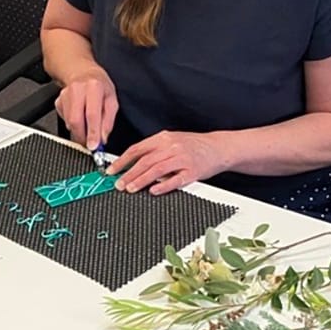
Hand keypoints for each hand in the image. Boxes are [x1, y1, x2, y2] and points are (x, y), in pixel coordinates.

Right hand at [55, 69, 118, 149]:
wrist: (81, 72)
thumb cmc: (99, 86)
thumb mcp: (111, 99)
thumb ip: (108, 120)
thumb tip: (102, 138)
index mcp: (94, 87)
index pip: (91, 114)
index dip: (92, 133)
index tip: (93, 146)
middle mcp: (77, 89)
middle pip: (75, 120)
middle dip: (82, 136)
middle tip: (89, 143)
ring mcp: (65, 95)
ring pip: (69, 123)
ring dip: (78, 131)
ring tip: (87, 128)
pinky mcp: (58, 101)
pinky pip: (64, 120)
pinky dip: (72, 124)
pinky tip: (79, 116)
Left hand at [110, 131, 227, 194]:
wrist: (218, 147)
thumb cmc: (194, 145)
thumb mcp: (172, 141)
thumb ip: (153, 150)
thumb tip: (131, 163)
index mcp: (163, 138)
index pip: (137, 149)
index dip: (122, 160)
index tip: (112, 170)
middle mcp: (171, 147)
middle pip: (145, 161)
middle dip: (128, 173)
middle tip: (118, 184)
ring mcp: (182, 159)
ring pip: (156, 170)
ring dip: (141, 180)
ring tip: (130, 188)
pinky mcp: (193, 171)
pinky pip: (175, 180)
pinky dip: (163, 186)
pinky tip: (153, 191)